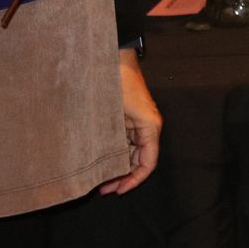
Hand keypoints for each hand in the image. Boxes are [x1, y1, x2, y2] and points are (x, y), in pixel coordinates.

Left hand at [97, 50, 160, 194]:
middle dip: (123, 176)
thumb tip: (102, 167)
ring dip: (118, 166)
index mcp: (150, 127)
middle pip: (140, 160)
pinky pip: (126, 141)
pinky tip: (100, 160)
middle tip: (102, 189)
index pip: (148, 163)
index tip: (117, 191)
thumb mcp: (113, 116)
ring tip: (99, 178)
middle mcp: (148, 127)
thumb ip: (112, 141)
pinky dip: (115, 153)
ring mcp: (138, 122)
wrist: (114, 56)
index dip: (134, 180)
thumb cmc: (115, 83)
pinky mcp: (129, 118)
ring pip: (132, 152)